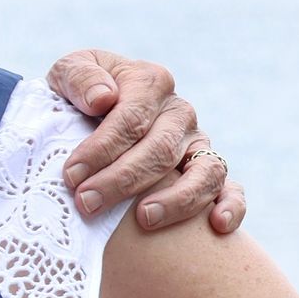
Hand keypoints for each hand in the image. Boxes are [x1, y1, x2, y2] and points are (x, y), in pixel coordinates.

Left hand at [46, 50, 245, 234]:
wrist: (88, 115)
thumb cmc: (78, 95)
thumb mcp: (67, 72)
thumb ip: (79, 77)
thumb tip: (103, 99)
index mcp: (150, 82)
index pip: (132, 118)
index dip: (102, 148)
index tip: (72, 175)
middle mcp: (179, 112)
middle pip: (160, 149)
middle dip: (122, 179)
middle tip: (87, 203)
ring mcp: (197, 143)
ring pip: (203, 171)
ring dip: (177, 199)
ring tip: (144, 219)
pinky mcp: (208, 171)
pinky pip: (231, 189)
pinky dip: (231, 206)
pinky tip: (217, 226)